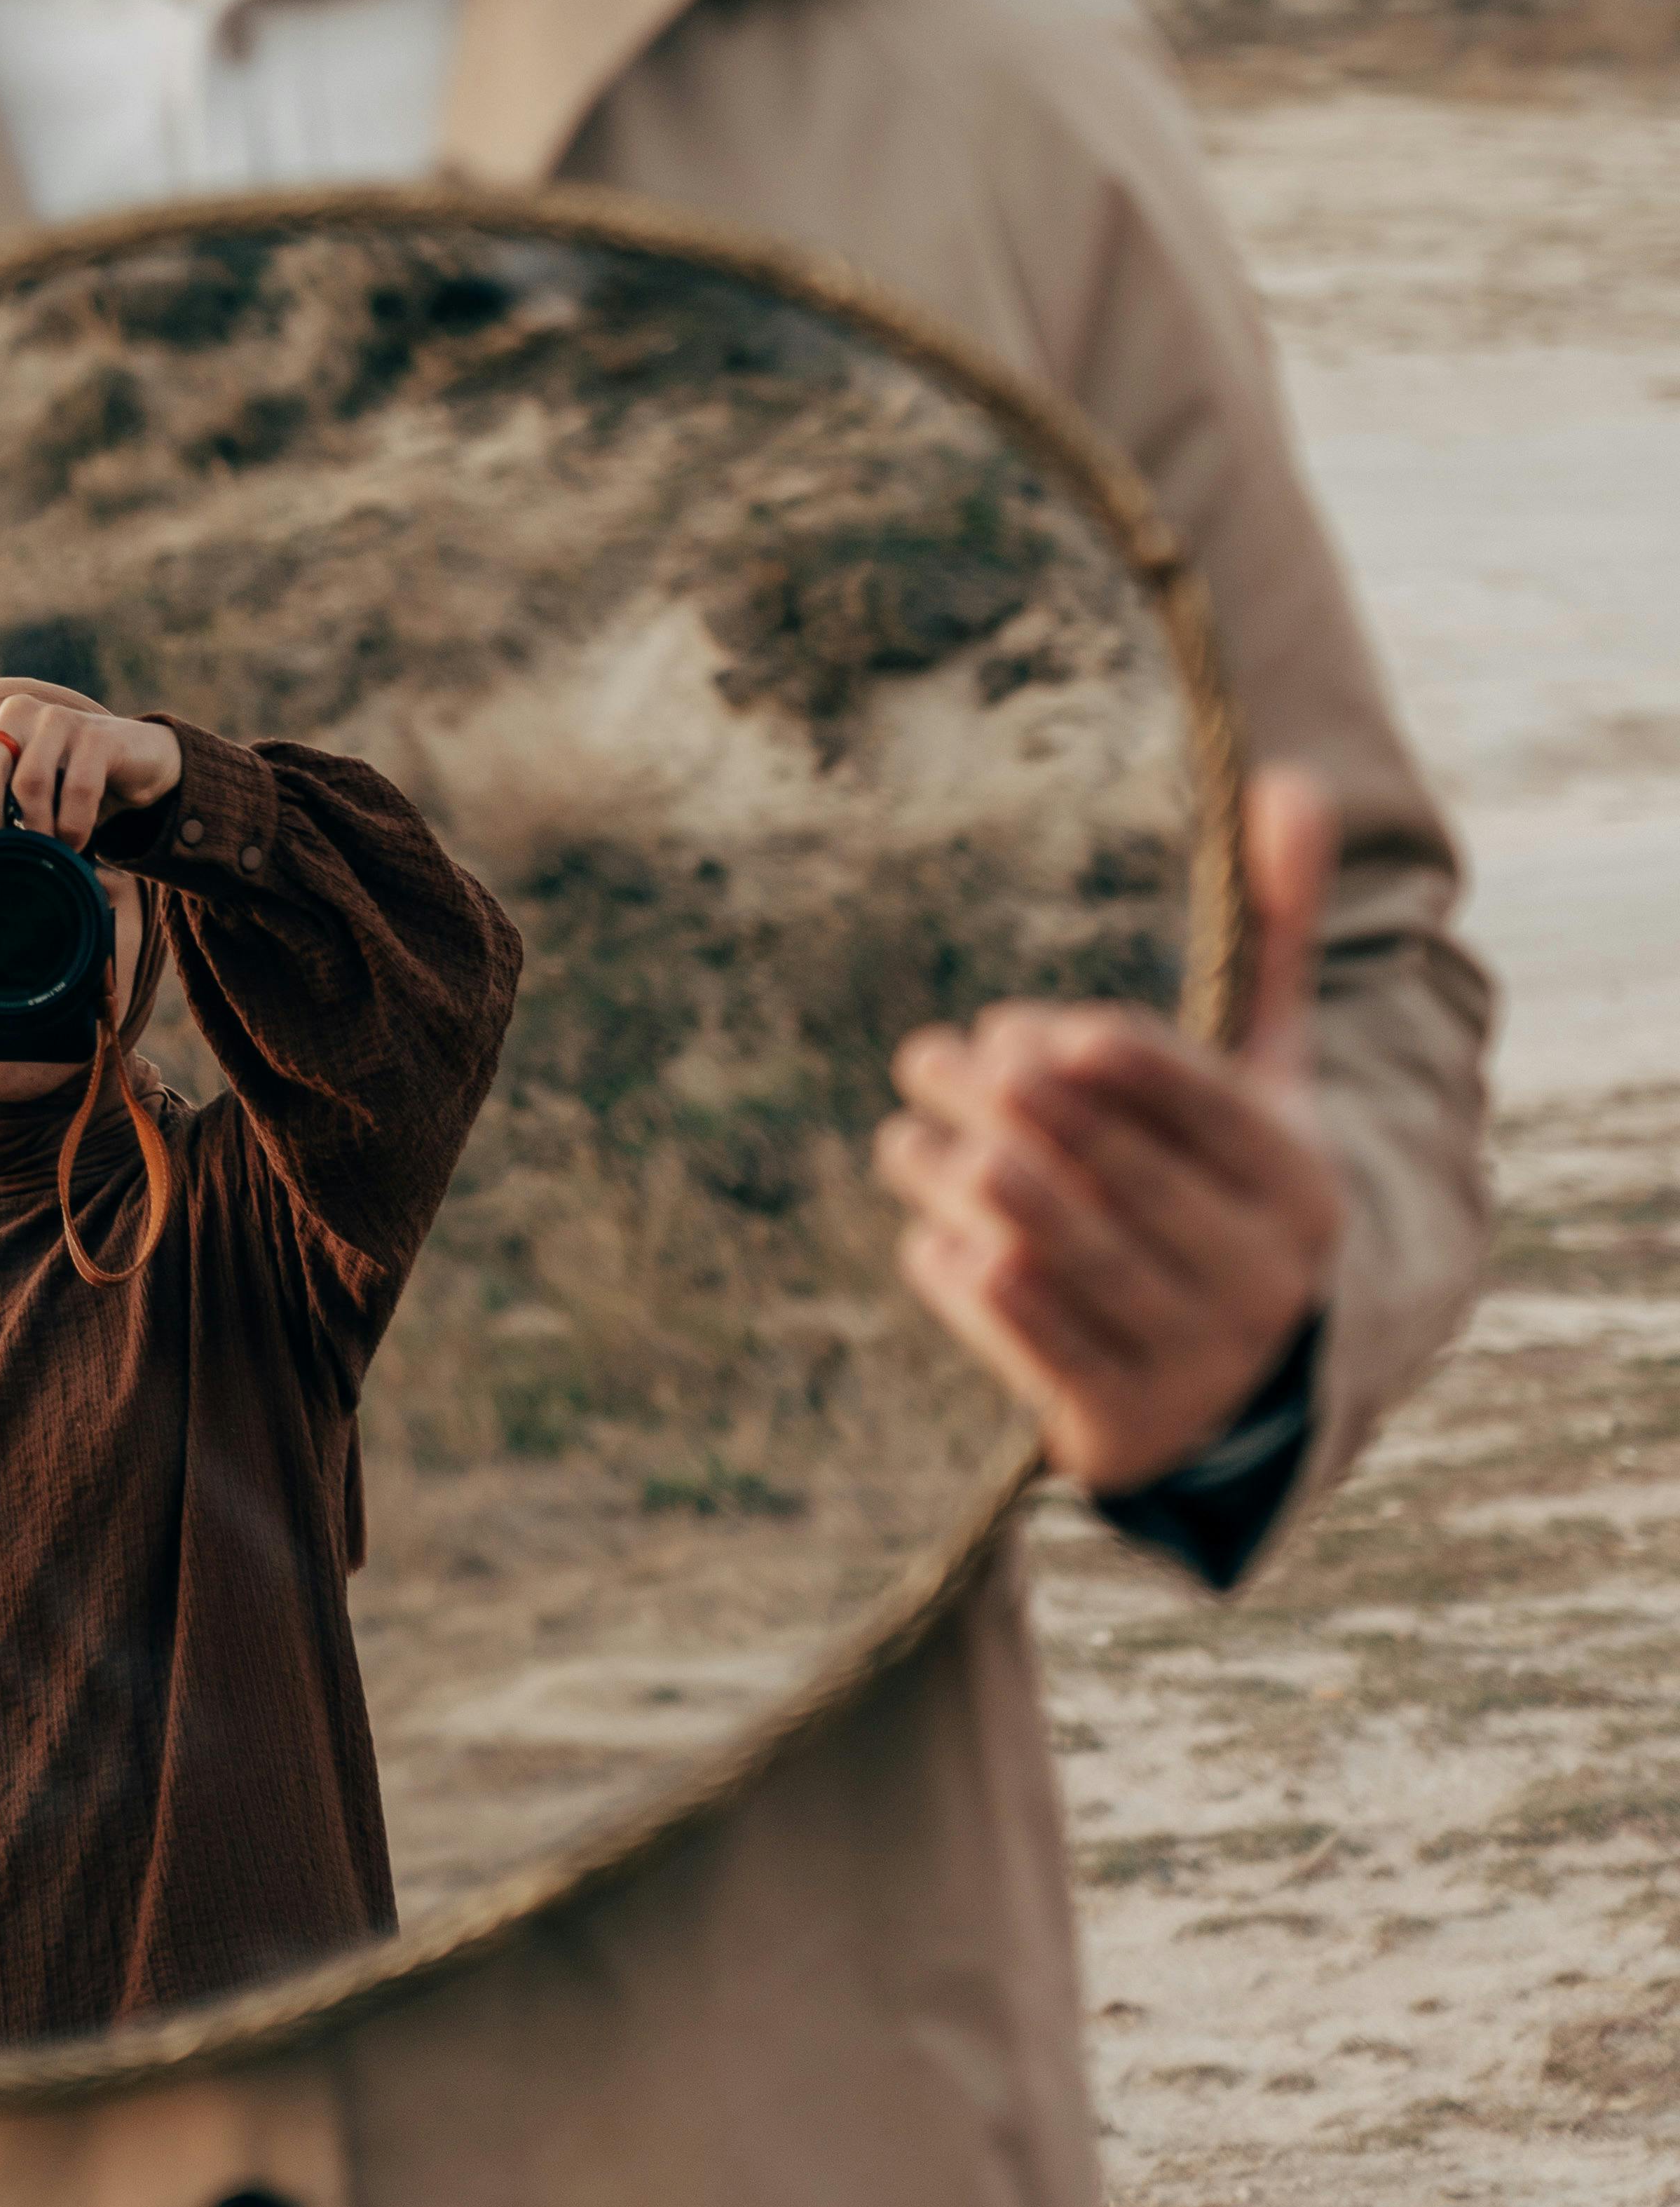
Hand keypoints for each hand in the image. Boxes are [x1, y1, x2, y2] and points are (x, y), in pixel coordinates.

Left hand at [0, 678, 181, 858]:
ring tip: (47, 855)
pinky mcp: (96, 733)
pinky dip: (74, 825)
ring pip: (30, 781)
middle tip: (0, 859)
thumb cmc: (59, 792)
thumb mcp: (9, 813)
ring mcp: (54, 719)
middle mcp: (11, 717)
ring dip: (38, 830)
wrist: (135, 765)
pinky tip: (76, 843)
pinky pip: (78, 787)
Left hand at [874, 769, 1344, 1495]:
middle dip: (1007, 1106)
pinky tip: (928, 1235)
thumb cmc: (1235, 1184)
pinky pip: (1027, 1340)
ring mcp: (1193, 1356)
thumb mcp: (1269, 1073)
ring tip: (906, 1136)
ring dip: (965, 1182)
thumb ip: (1272, 940)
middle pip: (1109, 1168)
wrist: (1258, 1382)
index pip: (1198, 1102)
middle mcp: (1260, 1274)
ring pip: (1055, 1248)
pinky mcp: (1124, 1424)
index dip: (1106, 1061)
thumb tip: (1293, 782)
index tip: (1028, 1029)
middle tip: (927, 1055)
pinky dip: (967, 1282)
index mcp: (1300, 1181)